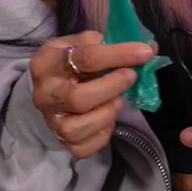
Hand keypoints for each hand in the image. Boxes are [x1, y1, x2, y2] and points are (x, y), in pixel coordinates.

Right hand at [28, 31, 159, 158]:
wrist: (50, 92)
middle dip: (113, 87)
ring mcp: (51, 120)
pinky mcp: (62, 140)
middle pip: (79, 98)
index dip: (119, 54)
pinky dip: (102, 135)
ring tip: (118, 100)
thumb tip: (147, 48)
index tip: (144, 52)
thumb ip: (108, 43)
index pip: (85, 57)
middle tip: (132, 77)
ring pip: (80, 127)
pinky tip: (107, 120)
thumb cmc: (69, 64)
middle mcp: (44, 94)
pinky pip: (85, 147)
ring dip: (108, 113)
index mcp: (47, 62)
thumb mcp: (79, 44)